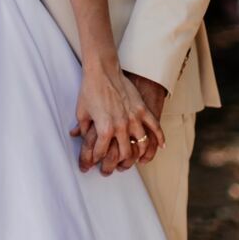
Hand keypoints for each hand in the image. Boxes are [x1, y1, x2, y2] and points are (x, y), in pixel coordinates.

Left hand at [68, 59, 165, 175]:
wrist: (102, 71)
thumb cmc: (90, 90)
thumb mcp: (81, 112)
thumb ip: (82, 128)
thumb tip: (76, 137)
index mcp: (104, 129)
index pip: (101, 153)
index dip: (95, 161)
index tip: (92, 164)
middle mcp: (121, 127)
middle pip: (124, 154)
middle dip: (118, 165)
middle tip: (114, 168)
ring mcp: (134, 118)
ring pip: (141, 145)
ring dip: (139, 156)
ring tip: (135, 160)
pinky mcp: (142, 110)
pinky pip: (155, 127)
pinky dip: (160, 138)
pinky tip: (161, 147)